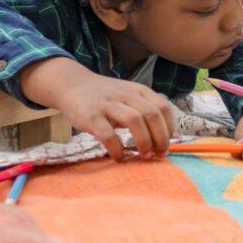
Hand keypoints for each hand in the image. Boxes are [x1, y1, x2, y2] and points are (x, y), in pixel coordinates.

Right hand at [54, 73, 174, 160]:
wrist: (73, 85)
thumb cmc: (106, 97)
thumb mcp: (128, 96)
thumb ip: (143, 110)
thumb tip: (161, 139)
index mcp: (139, 91)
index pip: (163, 108)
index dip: (169, 128)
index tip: (167, 143)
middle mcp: (126, 95)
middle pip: (152, 115)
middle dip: (160, 138)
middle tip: (159, 154)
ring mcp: (109, 104)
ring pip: (135, 121)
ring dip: (144, 142)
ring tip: (144, 156)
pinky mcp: (91, 116)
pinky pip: (108, 135)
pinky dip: (117, 149)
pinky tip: (119, 157)